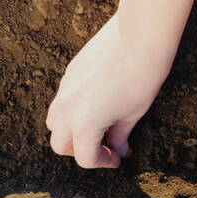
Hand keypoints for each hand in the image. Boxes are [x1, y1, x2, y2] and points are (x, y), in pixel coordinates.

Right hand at [46, 0, 195, 167]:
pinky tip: (96, 102)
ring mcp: (65, 87)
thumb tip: (118, 148)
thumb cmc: (142, 76)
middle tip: (104, 146)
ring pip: (54, 120)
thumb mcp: (133, 113)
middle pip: (60, 143)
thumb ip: (120, 135)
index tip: (117, 158)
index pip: (84, 156)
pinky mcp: (69, 71)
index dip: (103, 162)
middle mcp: (67, 107)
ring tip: (97, 126)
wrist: (140, 35)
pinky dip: (72, 109)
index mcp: (84, 123)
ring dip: (71, 130)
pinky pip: (62, 99)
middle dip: (80, 150)